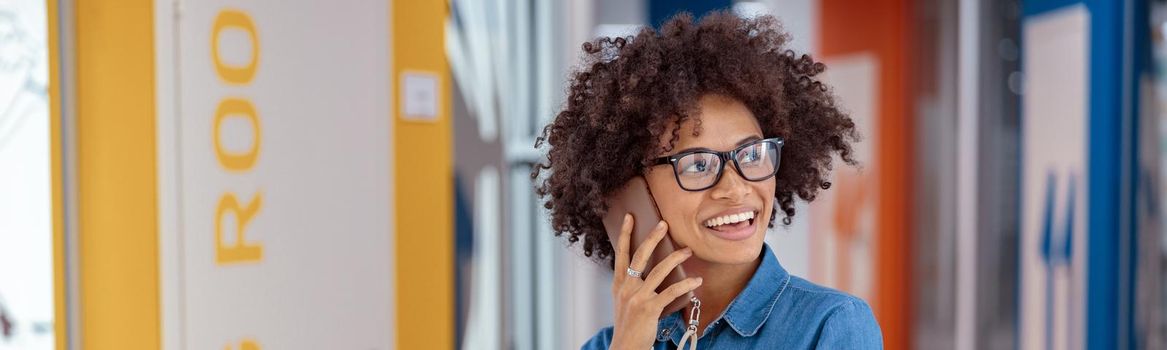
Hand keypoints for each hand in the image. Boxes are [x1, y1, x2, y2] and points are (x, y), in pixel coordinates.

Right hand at [608, 214, 702, 349]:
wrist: (625, 346)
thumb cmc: (628, 323)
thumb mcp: (623, 300)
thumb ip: (632, 284)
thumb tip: (648, 268)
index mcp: (619, 283)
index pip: (621, 253)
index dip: (626, 234)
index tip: (630, 217)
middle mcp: (627, 287)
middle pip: (640, 255)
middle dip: (653, 237)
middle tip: (664, 224)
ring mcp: (638, 297)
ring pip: (659, 271)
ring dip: (676, 258)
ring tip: (688, 250)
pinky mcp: (650, 308)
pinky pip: (671, 292)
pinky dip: (686, 285)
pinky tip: (696, 280)